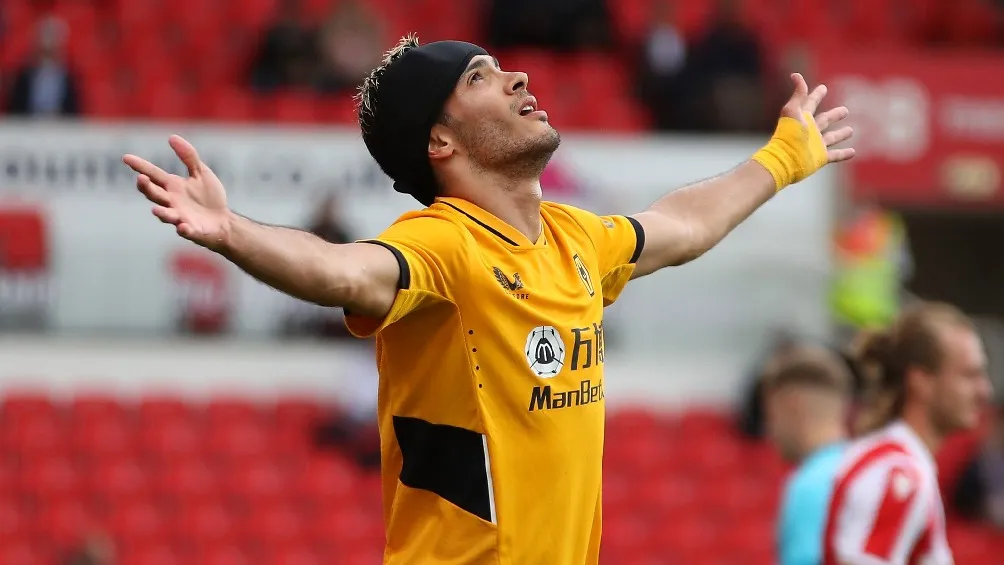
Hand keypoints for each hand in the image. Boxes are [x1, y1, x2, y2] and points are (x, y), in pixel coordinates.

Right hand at [123, 135, 231, 249]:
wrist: (224, 222)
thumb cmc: (210, 198)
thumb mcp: (201, 173)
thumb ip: (188, 156)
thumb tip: (171, 137)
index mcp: (172, 187)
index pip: (153, 174)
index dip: (140, 166)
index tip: (126, 158)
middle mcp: (172, 202)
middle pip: (154, 194)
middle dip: (146, 188)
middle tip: (141, 179)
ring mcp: (180, 217)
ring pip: (166, 215)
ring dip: (161, 213)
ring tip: (156, 210)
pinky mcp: (192, 230)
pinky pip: (186, 231)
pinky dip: (184, 230)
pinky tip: (183, 227)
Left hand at [782, 72, 855, 164]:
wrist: (784, 160)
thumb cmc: (788, 135)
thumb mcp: (793, 111)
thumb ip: (798, 94)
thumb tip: (796, 74)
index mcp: (802, 118)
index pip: (811, 103)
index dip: (816, 95)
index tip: (823, 88)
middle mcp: (810, 131)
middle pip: (824, 120)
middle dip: (834, 115)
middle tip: (845, 110)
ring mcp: (815, 144)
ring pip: (831, 138)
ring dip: (840, 134)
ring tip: (851, 130)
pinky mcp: (819, 157)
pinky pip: (835, 155)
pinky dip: (843, 154)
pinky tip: (853, 152)